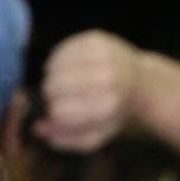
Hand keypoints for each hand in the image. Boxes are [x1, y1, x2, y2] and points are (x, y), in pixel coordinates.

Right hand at [36, 31, 146, 153]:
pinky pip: (59, 51)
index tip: (60, 114)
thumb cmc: (111, 113)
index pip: (60, 112)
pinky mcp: (95, 40)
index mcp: (106, 107)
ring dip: (52, 78)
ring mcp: (101, 56)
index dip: (54, 115)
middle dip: (51, 96)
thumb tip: (39, 129)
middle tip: (60, 97)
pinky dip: (57, 62)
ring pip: (53, 69)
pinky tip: (66, 69)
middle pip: (53, 88)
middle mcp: (106, 80)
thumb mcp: (95, 136)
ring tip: (63, 83)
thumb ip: (65, 140)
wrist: (140, 83)